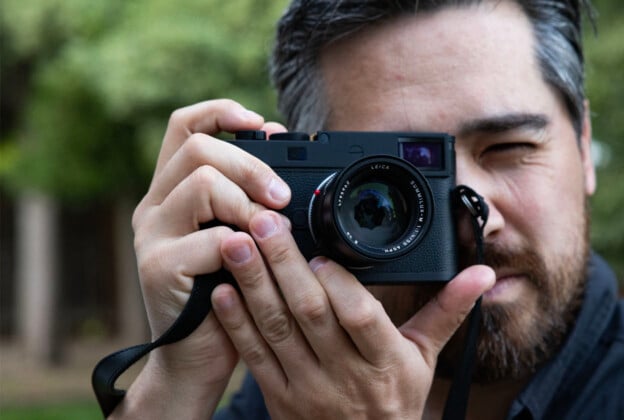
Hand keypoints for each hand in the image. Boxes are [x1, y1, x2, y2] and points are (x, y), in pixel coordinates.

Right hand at [126, 99, 289, 412]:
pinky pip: (210, 238)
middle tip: (282, 196)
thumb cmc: (228, 294)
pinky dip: (244, 246)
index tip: (260, 122)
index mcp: (173, 191)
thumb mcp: (241, 235)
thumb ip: (251, 198)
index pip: (184, 126)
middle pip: (198, 148)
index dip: (221, 111)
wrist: (198, 358)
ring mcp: (152, 236)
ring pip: (202, 183)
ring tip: (270, 230)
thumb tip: (281, 149)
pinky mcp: (158, 268)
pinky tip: (255, 263)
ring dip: (249, 202)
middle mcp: (155, 206)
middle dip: (252, 164)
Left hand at [211, 210, 495, 418]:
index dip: (339, 286)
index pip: (361, 318)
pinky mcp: (277, 395)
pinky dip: (234, 323)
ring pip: (275, 328)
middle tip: (263, 222)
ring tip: (235, 243)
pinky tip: (220, 290)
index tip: (319, 254)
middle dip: (284, 264)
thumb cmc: (396, 400)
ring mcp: (306, 386)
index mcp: (384, 361)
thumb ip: (448, 310)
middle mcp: (343, 374)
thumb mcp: (426, 357)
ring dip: (252, 284)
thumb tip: (482, 273)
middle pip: (309, 314)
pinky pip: (253, 356)